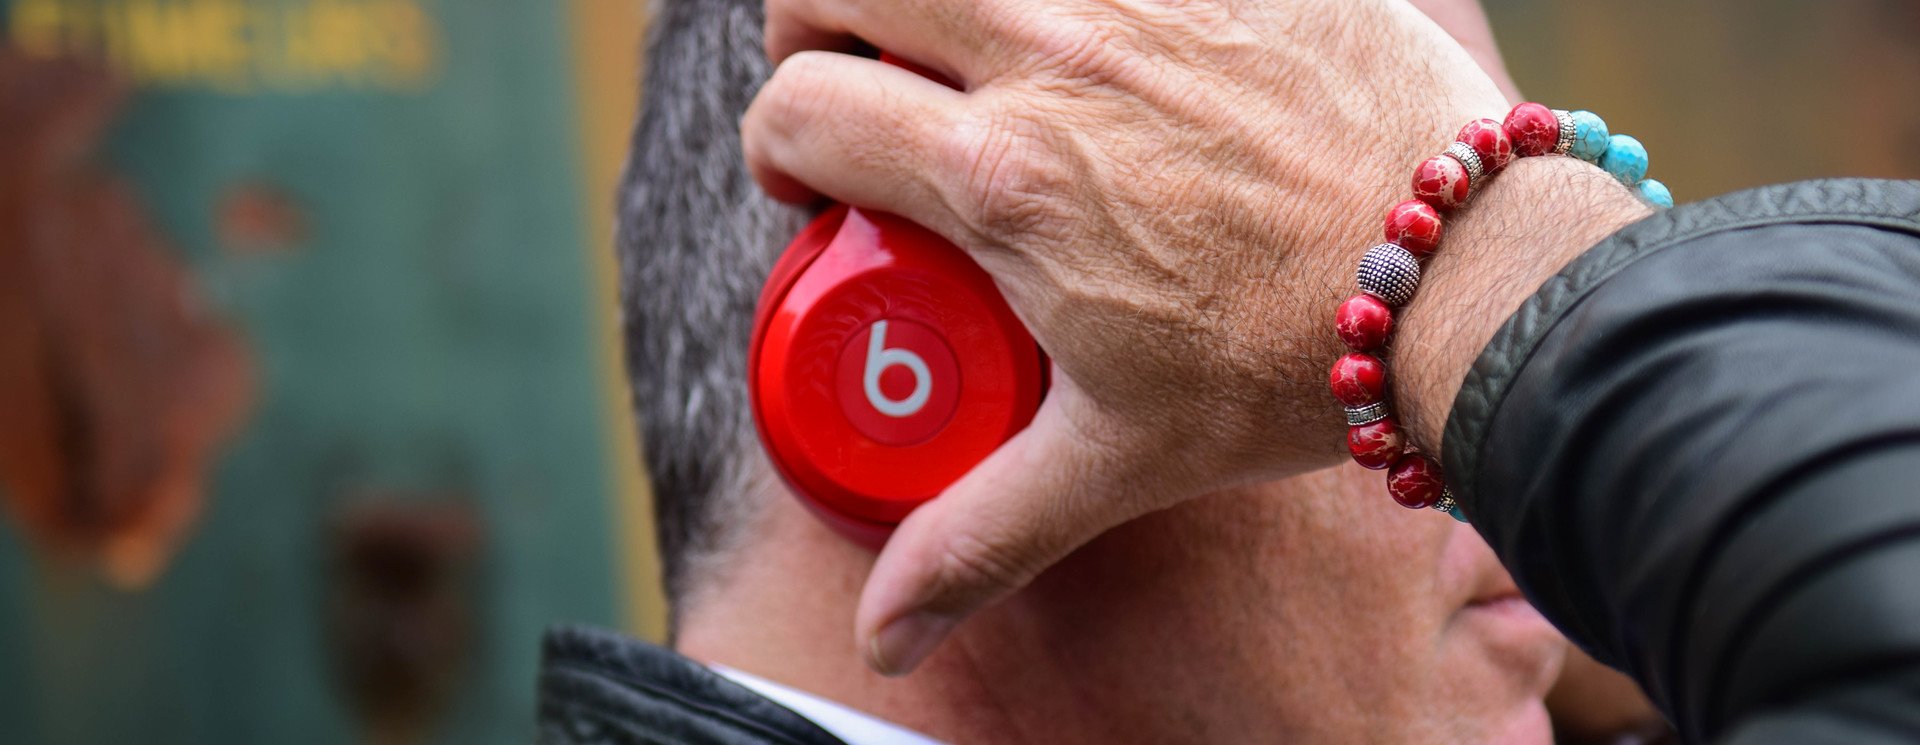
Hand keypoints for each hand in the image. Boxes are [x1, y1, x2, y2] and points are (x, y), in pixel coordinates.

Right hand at [743, 0, 1511, 673]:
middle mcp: (1056, 56)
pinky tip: (1093, 43)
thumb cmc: (1290, 361)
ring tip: (960, 53)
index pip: (805, 110)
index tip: (813, 191)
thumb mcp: (1116, 460)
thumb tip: (885, 630)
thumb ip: (981, 535)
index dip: (777, 147)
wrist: (1469, 271)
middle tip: (860, 95)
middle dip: (813, 30)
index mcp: (1004, 178)